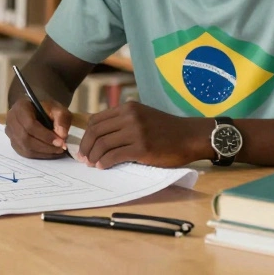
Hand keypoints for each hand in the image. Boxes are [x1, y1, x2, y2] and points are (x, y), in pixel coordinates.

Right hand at [5, 96, 71, 158]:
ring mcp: (10, 132)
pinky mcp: (13, 142)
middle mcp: (11, 119)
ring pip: (25, 147)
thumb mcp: (59, 110)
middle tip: (60, 148)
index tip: (61, 141)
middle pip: (25, 138)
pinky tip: (50, 153)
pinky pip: (24, 153)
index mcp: (21, 107)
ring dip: (43, 152)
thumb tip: (62, 135)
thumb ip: (62, 120)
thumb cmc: (48, 109)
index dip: (45, 135)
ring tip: (57, 151)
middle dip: (45, 146)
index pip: (29, 124)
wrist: (39, 111)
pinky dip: (39, 155)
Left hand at [77, 102, 208, 168]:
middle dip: (86, 147)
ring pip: (103, 144)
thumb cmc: (166, 130)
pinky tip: (102, 166)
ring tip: (92, 164)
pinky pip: (114, 155)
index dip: (86, 135)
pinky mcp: (142, 148)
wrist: (191, 136)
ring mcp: (135, 132)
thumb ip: (123, 121)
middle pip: (96, 132)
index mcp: (127, 108)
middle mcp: (129, 117)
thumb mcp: (142, 116)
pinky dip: (105, 162)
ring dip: (93, 156)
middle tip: (83, 158)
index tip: (84, 146)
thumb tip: (99, 135)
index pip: (95, 120)